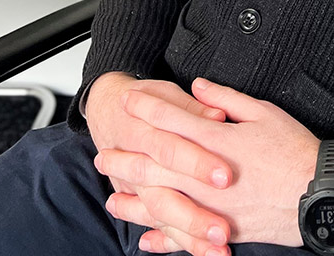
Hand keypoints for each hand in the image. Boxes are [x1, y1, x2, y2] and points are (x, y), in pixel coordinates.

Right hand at [85, 72, 232, 255]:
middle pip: (164, 195)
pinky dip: (176, 243)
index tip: (226, 177)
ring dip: (189, 235)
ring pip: (161, 218)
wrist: (107, 109)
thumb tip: (218, 117)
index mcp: (145, 131)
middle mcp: (138, 166)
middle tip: (223, 230)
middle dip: (194, 215)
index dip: (196, 163)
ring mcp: (137, 190)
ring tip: (218, 249)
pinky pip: (159, 227)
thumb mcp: (165, 93)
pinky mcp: (141, 203)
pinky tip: (202, 254)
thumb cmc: (147, 99)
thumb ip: (192, 108)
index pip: (171, 149)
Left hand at [95, 78, 323, 251]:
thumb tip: (199, 88)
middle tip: (104, 154)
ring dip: (135, 201)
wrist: (322, 193)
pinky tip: (147, 241)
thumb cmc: (295, 150)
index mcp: (218, 141)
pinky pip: (186, 239)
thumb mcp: (264, 112)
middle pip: (157, 165)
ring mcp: (214, 207)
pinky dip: (163, 240)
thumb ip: (226, 99)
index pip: (173, 120)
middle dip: (128, 158)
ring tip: (113, 198)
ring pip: (164, 204)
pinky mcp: (225, 230)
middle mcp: (209, 176)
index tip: (128, 100)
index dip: (148, 108)